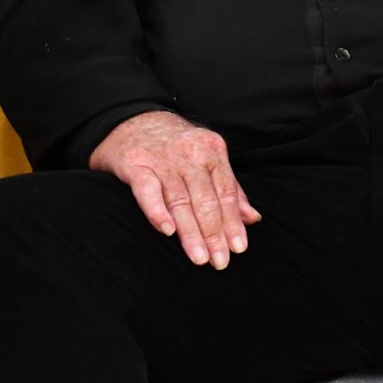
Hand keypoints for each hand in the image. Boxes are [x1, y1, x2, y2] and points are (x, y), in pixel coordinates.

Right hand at [88, 110, 260, 268]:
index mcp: (212, 151)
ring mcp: (162, 159)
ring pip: (181, 199)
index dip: (233, 222)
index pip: (227, 192)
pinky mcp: (135, 164)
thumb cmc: (173, 146)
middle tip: (220, 261)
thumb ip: (230, 188)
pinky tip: (167, 231)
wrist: (129, 120)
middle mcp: (190, 153)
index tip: (239, 248)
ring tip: (199, 257)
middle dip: (215, 233)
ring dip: (191, 231)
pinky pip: (147, 190)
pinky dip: (158, 210)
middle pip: (206, 198)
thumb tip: (253, 218)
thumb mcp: (206, 157)